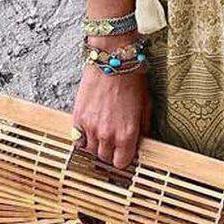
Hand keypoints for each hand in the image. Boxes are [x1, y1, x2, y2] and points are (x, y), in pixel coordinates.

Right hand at [73, 35, 151, 168]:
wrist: (112, 60)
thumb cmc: (132, 80)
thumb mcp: (146, 105)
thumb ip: (143, 128)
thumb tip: (141, 142)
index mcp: (127, 133)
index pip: (121, 163)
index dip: (124, 159)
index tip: (125, 153)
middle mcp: (107, 134)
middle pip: (105, 158)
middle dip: (111, 152)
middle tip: (115, 141)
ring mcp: (90, 127)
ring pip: (90, 150)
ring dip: (97, 145)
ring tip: (103, 132)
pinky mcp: (77, 118)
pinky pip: (78, 140)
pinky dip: (84, 138)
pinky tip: (91, 129)